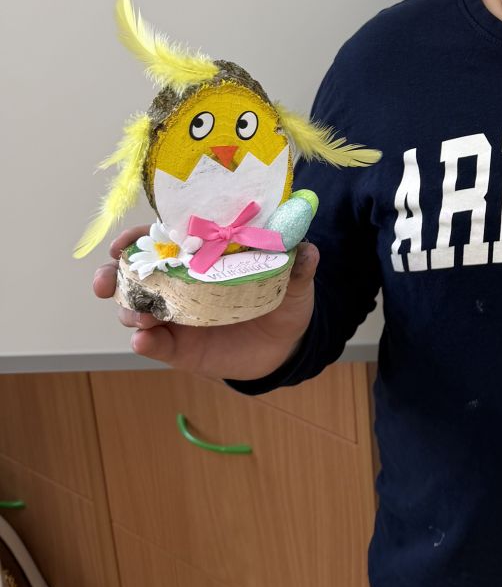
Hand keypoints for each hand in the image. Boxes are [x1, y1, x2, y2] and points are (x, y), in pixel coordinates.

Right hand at [92, 226, 317, 382]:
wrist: (285, 345)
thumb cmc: (282, 300)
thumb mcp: (293, 282)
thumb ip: (297, 266)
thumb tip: (308, 249)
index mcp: (200, 257)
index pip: (161, 239)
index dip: (138, 237)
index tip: (125, 241)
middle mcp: (179, 284)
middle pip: (134, 275)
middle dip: (115, 274)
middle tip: (108, 279)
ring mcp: (175, 316)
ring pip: (136, 309)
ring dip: (129, 309)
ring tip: (140, 314)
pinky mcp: (178, 348)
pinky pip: (154, 344)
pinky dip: (145, 342)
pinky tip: (143, 339)